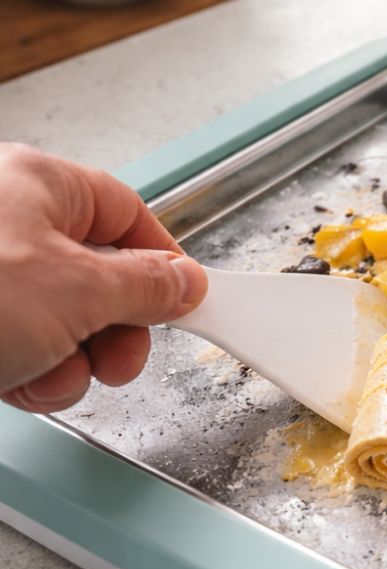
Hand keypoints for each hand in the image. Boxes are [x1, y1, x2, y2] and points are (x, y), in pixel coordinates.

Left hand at [0, 143, 206, 412]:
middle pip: (102, 277)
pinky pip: (31, 348)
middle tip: (121, 357)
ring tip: (51, 371)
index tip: (187, 301)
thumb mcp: (76, 289)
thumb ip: (146, 286)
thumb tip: (185, 282)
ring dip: (74, 362)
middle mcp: (11, 225)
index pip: (129, 213)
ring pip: (69, 323)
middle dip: (115, 330)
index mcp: (39, 186)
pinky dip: (36, 375)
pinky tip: (21, 382)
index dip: (163, 261)